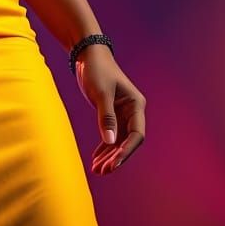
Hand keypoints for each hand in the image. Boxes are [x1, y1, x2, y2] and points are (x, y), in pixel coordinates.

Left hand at [73, 45, 145, 174]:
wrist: (88, 54)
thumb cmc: (97, 69)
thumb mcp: (101, 93)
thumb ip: (106, 117)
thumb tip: (111, 143)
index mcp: (136, 105)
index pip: (136, 134)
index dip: (126, 151)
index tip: (114, 163)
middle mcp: (132, 112)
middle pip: (127, 141)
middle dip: (115, 157)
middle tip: (102, 171)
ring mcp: (122, 114)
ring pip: (118, 141)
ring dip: (108, 156)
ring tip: (97, 170)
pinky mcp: (111, 114)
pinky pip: (110, 135)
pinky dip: (103, 147)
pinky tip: (96, 159)